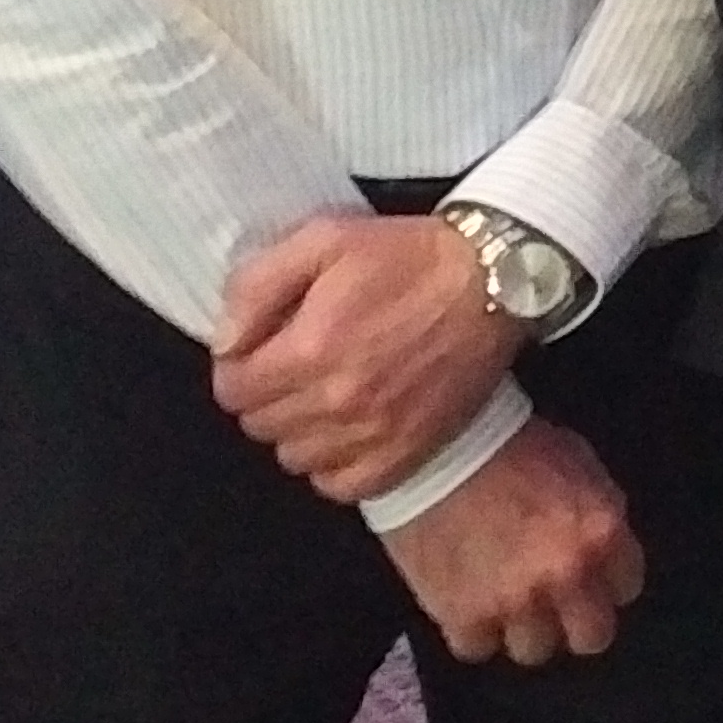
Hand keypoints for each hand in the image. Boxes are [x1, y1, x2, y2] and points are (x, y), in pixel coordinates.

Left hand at [214, 212, 530, 499]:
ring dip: (300, 429)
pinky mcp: (405, 456)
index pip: (231, 389)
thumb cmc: (411, 255)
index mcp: (308, 350)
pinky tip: (352, 426)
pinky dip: (335, 461)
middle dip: (268, 394)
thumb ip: (256, 285)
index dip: (241, 365)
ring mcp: (372, 436)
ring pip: (294, 457)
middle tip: (301, 363)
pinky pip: (338, 484)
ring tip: (329, 392)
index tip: (265, 348)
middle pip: (260, 426)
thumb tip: (224, 342)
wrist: (498, 281)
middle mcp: (335, 403)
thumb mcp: (325, 238)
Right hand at [382, 418, 643, 666]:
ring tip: (506, 605)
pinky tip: (467, 606)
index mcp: (600, 531)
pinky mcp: (462, 617)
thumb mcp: (577, 461)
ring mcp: (514, 603)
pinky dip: (473, 631)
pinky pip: (477, 649)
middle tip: (556, 604)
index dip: (608, 582)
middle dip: (577, 622)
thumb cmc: (510, 442)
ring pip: (534, 650)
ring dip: (522, 629)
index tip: (590, 575)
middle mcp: (564, 575)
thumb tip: (601, 541)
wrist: (434, 447)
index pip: (627, 586)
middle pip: (592, 637)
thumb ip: (596, 510)